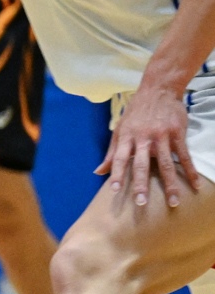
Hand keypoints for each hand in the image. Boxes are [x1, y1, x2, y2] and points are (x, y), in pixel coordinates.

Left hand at [99, 83, 200, 207]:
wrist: (158, 90)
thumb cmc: (136, 113)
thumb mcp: (120, 129)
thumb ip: (111, 152)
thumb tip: (98, 172)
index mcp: (126, 137)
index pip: (118, 158)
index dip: (116, 174)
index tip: (114, 190)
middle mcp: (143, 138)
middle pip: (141, 164)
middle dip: (141, 184)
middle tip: (141, 203)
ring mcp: (161, 136)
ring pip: (165, 164)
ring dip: (170, 184)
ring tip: (173, 202)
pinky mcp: (177, 134)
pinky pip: (184, 156)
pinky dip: (191, 171)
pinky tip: (195, 185)